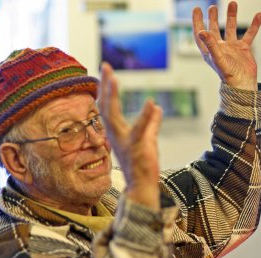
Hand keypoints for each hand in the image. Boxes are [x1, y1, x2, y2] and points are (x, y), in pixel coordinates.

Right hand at [98, 63, 162, 209]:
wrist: (141, 187)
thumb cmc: (142, 165)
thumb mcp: (148, 139)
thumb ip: (151, 123)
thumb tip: (157, 107)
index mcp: (117, 132)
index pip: (108, 107)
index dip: (106, 89)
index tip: (106, 71)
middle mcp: (116, 135)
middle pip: (106, 107)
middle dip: (104, 86)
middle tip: (104, 67)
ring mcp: (124, 141)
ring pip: (112, 116)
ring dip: (111, 97)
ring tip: (112, 78)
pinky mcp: (136, 148)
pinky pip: (139, 131)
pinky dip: (145, 117)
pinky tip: (151, 104)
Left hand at [192, 1, 260, 89]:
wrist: (243, 84)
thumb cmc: (228, 75)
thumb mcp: (218, 58)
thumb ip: (210, 44)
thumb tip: (201, 31)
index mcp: (209, 51)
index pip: (200, 34)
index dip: (197, 22)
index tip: (196, 9)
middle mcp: (219, 48)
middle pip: (214, 30)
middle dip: (212, 18)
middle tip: (212, 7)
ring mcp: (231, 48)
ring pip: (231, 29)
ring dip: (232, 17)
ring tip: (233, 4)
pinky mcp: (243, 49)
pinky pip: (249, 34)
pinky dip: (253, 26)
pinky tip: (258, 16)